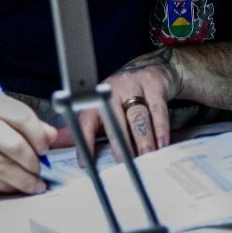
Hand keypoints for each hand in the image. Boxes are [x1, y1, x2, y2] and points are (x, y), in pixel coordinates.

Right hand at [0, 91, 56, 194]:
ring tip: (33, 184)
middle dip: (33, 163)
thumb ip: (21, 122)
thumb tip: (54, 135)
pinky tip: (13, 187)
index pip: (23, 117)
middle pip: (16, 145)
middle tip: (40, 170)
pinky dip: (6, 187)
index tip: (46, 148)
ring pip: (4, 167)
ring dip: (24, 180)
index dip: (40, 136)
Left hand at [77, 48, 181, 162]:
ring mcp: (134, 85)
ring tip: (146, 156)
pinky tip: (162, 143)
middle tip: (124, 163)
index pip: (87, 121)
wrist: (152, 68)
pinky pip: (157, 109)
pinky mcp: (154, 85)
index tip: (87, 163)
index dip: (85, 142)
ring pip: (137, 115)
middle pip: (114, 119)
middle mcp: (113, 90)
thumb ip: (91, 128)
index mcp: (98, 99)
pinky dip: (160, 128)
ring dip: (142, 138)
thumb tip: (69, 143)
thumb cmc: (125, 96)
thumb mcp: (107, 110)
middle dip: (120, 143)